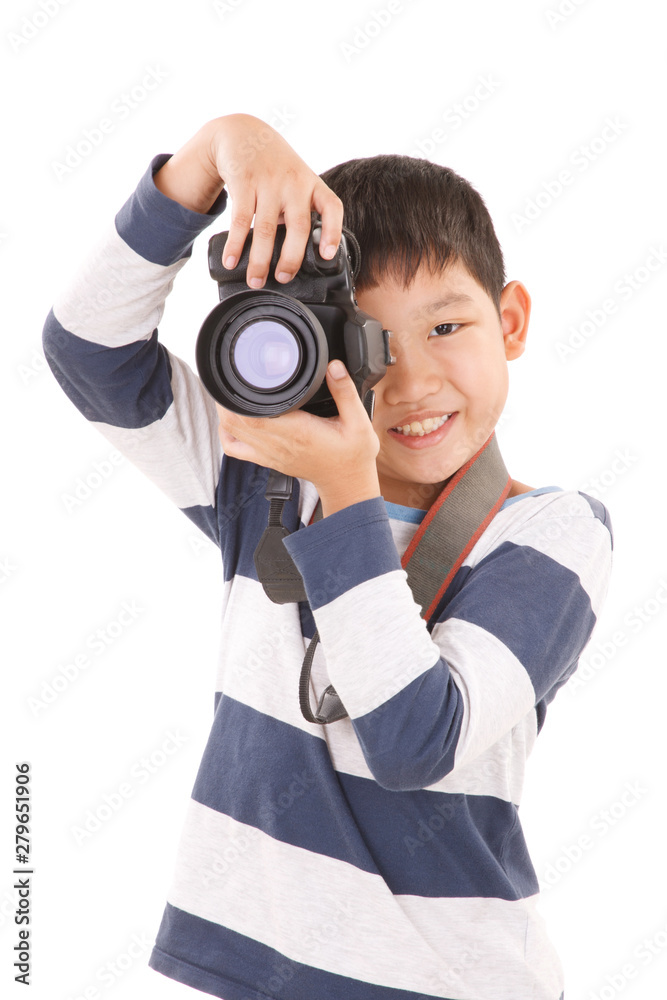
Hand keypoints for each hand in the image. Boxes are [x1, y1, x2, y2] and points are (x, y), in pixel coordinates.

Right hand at [205, 114, 343, 287]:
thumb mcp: (297, 182)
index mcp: (313, 185)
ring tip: (256, 281)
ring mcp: (269, 182)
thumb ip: (299, 213)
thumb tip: (292, 257)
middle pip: (298, 227)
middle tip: (283, 279)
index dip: (333, 233)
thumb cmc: (275, 168)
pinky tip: (232, 260)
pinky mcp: (244, 182)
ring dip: (259, 259)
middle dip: (291, 258)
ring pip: (266, 228)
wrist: (243, 133)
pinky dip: (236, 244)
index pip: (332, 208)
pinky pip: (240, 220)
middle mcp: (295, 183)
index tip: (327, 255)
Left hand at [216, 361, 380, 516]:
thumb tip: (333, 366)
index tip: (240, 374)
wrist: (346, 483)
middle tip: (232, 376)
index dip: (239, 396)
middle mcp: (279, 444)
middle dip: (228, 398)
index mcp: (298, 432)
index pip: (255, 414)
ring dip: (225, 412)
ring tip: (230, 392)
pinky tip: (231, 419)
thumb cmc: (352, 456)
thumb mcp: (359, 422)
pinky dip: (227, 433)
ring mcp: (270, 454)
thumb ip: (345, 392)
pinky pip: (235, 449)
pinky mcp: (267, 460)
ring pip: (232, 433)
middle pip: (236, 421)